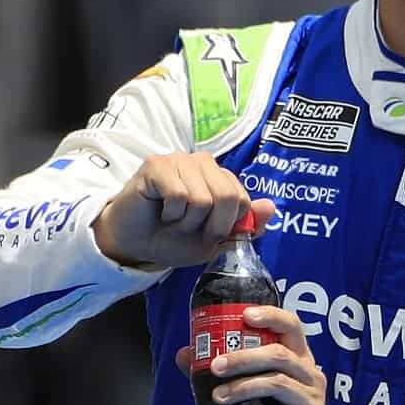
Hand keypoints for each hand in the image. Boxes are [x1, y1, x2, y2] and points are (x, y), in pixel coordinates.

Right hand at [93, 151, 275, 267]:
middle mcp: (204, 163)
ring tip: (172, 219)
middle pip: (228, 197)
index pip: (243, 201)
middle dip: (210, 226)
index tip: (208, 234)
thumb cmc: (173, 239)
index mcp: (222, 177)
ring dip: (186, 222)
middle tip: (189, 229)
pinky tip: (160, 211)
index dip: (227, 226)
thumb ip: (245, 225)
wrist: (134, 244)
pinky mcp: (157, 164)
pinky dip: (170, 214)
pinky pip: (178, 195)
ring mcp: (181, 160)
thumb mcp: (215, 240)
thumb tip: (271, 207)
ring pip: (202, 199)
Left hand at [175, 305, 326, 404]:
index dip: (271, 316)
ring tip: (218, 397)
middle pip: (280, 356)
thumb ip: (224, 372)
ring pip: (280, 384)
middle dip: (245, 358)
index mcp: (299, 360)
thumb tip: (184, 354)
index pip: (292, 327)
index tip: (245, 315)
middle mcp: (311, 376)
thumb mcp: (255, 391)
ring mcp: (314, 403)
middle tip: (216, 366)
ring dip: (245, 387)